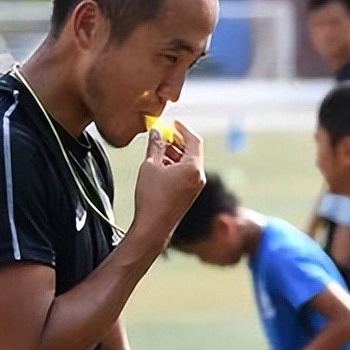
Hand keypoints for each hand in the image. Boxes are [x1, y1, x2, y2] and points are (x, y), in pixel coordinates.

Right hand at [133, 121, 205, 243]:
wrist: (154, 227)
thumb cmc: (152, 196)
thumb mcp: (150, 166)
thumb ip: (156, 145)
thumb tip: (157, 132)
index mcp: (193, 167)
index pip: (194, 140)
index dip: (182, 128)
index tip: (172, 122)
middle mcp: (198, 176)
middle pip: (193, 151)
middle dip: (178, 140)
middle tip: (163, 133)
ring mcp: (196, 186)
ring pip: (189, 162)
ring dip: (175, 152)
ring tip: (157, 147)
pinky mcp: (190, 194)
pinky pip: (186, 173)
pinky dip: (176, 165)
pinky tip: (160, 164)